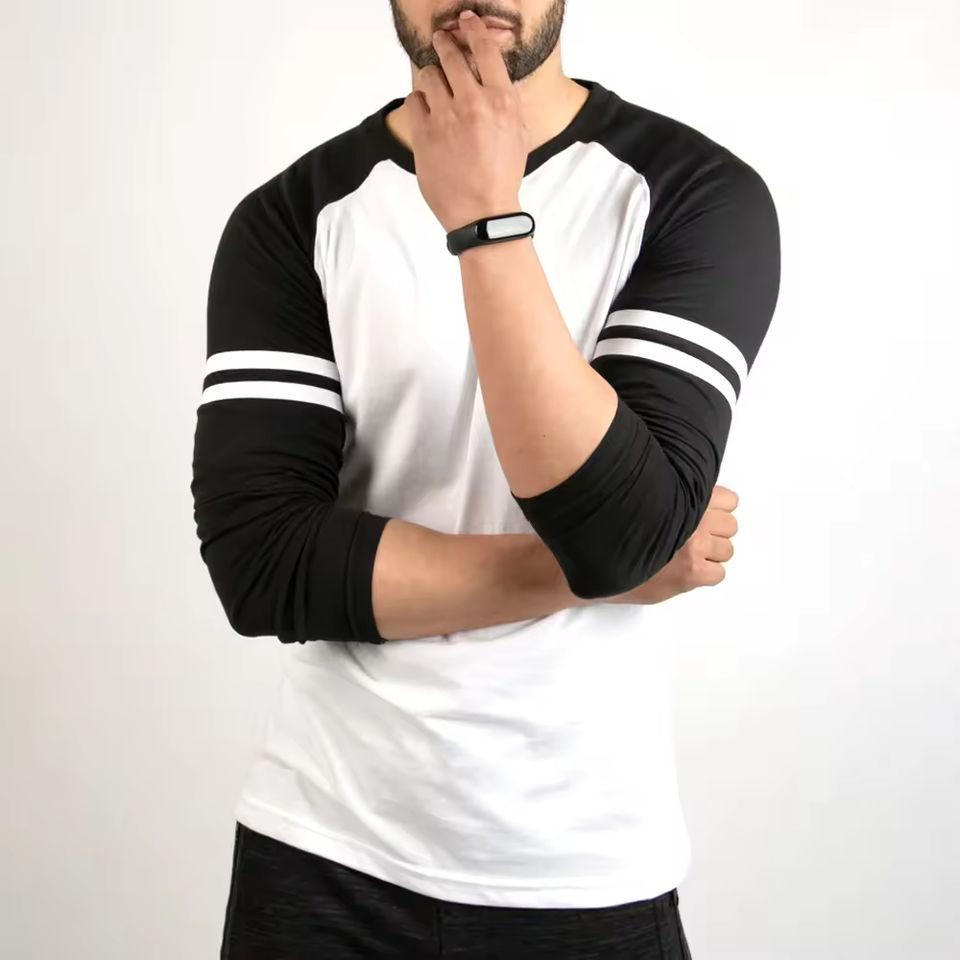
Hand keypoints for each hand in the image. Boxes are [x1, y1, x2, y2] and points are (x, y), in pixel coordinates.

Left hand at [405, 10, 527, 232]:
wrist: (482, 212)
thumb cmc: (502, 177)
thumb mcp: (519, 135)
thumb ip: (507, 103)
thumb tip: (495, 80)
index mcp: (501, 101)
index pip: (485, 49)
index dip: (473, 29)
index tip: (466, 20)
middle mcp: (473, 103)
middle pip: (451, 56)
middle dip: (444, 44)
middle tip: (441, 41)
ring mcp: (445, 118)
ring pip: (429, 75)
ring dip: (431, 77)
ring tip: (435, 86)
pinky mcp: (423, 134)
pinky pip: (414, 100)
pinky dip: (419, 101)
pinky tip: (426, 111)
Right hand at [604, 485, 739, 604]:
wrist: (601, 556)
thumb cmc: (618, 527)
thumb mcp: (646, 496)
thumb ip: (672, 493)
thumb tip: (688, 491)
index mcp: (685, 494)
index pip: (729, 500)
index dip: (717, 509)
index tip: (703, 516)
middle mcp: (694, 518)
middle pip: (730, 526)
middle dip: (714, 532)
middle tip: (692, 538)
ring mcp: (694, 546)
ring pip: (727, 550)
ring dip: (711, 554)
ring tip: (687, 556)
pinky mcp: (691, 572)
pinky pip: (719, 574)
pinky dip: (706, 574)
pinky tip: (686, 571)